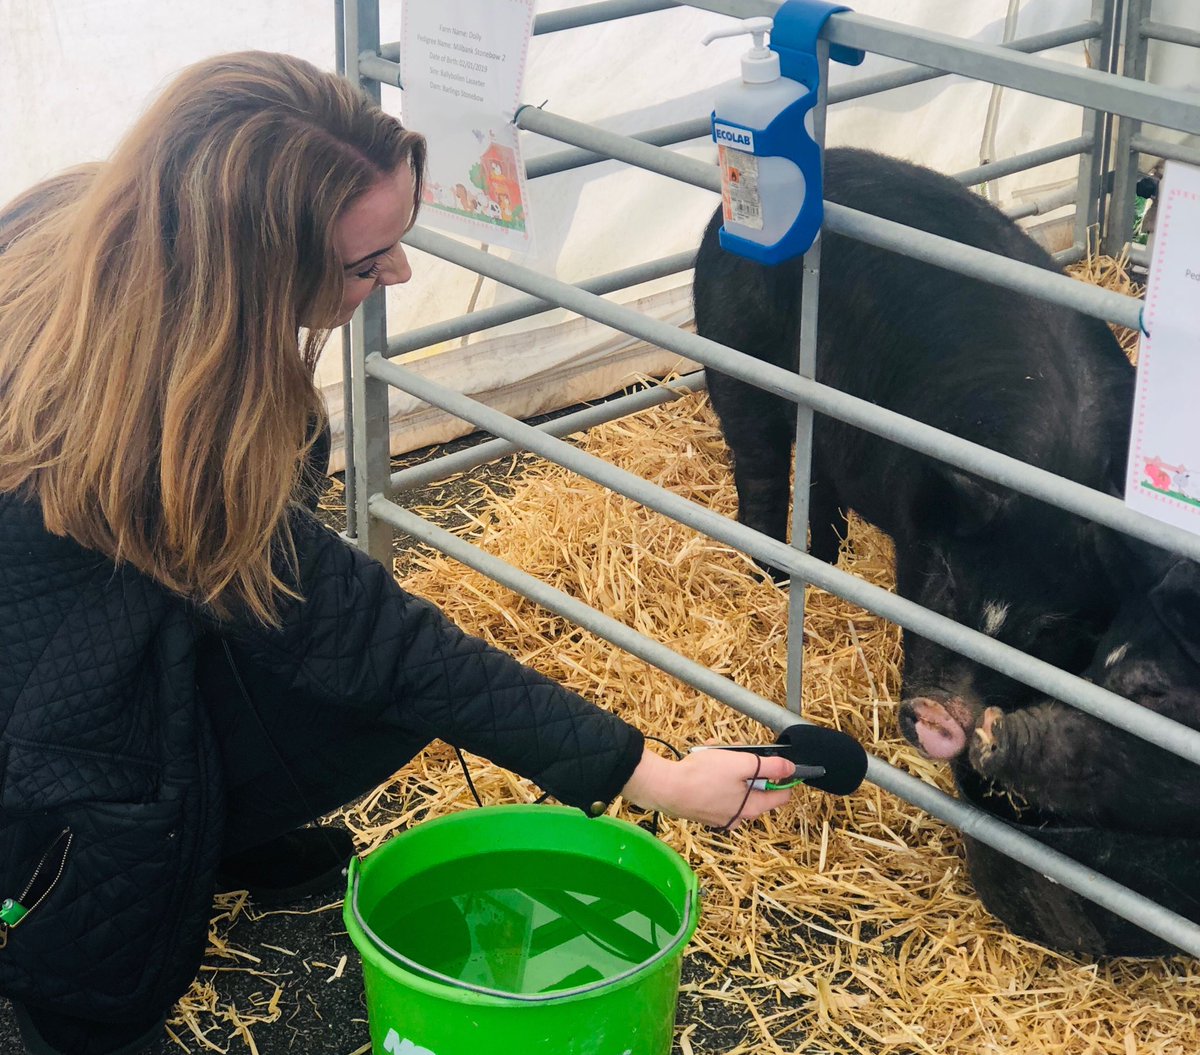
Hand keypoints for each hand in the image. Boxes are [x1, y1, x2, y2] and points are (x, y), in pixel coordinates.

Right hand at [619, 744, 795, 828]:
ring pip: (734, 785)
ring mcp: (719, 815)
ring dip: (728, 765)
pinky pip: (717, 789)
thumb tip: (790, 768)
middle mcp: (738, 816)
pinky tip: (702, 760)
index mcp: (752, 808)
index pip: (781, 796)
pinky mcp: (703, 809)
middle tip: (736, 750)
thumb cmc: (702, 777)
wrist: (665, 788)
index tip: (779, 762)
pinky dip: (714, 774)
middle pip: (755, 787)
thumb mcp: (742, 764)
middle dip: (748, 765)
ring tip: (714, 750)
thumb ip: (770, 766)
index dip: (784, 777)